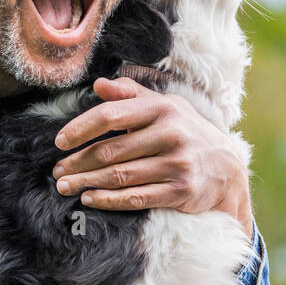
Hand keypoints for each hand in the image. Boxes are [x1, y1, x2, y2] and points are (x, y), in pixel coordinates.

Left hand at [50, 77, 252, 235]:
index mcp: (162, 108)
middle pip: (110, 150)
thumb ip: (131, 94)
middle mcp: (171, 133)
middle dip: (78, 162)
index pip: (110, 115)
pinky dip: (108, 200)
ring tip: (65, 186)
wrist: (228, 169)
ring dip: (86, 182)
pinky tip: (89, 198)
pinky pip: (135, 197)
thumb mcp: (165, 107)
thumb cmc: (186, 132)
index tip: (60, 142)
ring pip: (119, 175)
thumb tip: (99, 85)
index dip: (80, 129)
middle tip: (58, 171)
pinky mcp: (180, 190)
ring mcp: (177, 163)